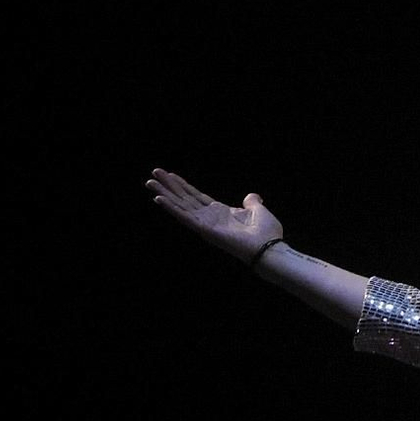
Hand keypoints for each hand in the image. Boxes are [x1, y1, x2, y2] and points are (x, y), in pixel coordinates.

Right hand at [147, 168, 283, 264]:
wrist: (269, 247)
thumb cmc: (266, 233)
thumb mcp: (258, 211)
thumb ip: (252, 202)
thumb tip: (251, 196)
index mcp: (220, 212)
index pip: (196, 196)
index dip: (183, 185)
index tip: (170, 175)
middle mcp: (209, 217)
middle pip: (184, 198)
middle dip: (169, 186)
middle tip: (153, 173)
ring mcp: (205, 224)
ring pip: (180, 206)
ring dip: (165, 194)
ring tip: (150, 182)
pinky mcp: (204, 230)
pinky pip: (185, 217)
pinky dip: (172, 208)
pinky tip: (159, 199)